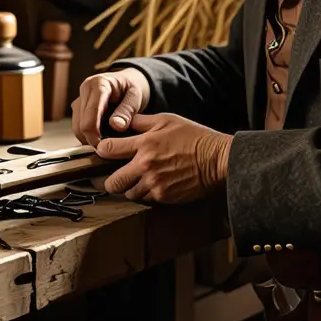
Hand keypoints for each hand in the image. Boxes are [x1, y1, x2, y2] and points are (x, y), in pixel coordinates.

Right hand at [71, 68, 150, 146]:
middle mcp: (85, 89)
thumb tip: (116, 126)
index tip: (102, 147)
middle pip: (80, 123)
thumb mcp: (136, 97)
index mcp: (99, 83)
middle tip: (108, 149)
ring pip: (77, 127)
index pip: (90, 112)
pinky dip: (88, 135)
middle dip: (91, 139)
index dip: (93, 133)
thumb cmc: (132, 88)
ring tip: (107, 142)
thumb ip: (127, 111)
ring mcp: (80, 99)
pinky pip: (79, 127)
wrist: (128, 82)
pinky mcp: (78, 108)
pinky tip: (102, 137)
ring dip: (89, 138)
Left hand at [96, 113, 231, 203]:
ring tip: (138, 180)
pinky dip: (146, 194)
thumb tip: (124, 121)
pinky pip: (145, 199)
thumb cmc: (194, 137)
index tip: (104, 152)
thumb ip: (142, 121)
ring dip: (130, 188)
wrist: (218, 160)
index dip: (102, 151)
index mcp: (144, 144)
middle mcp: (146, 165)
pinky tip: (154, 185)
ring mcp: (154, 184)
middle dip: (110, 180)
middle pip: (112, 182)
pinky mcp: (164, 197)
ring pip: (128, 193)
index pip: (107, 149)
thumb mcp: (168, 120)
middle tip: (115, 176)